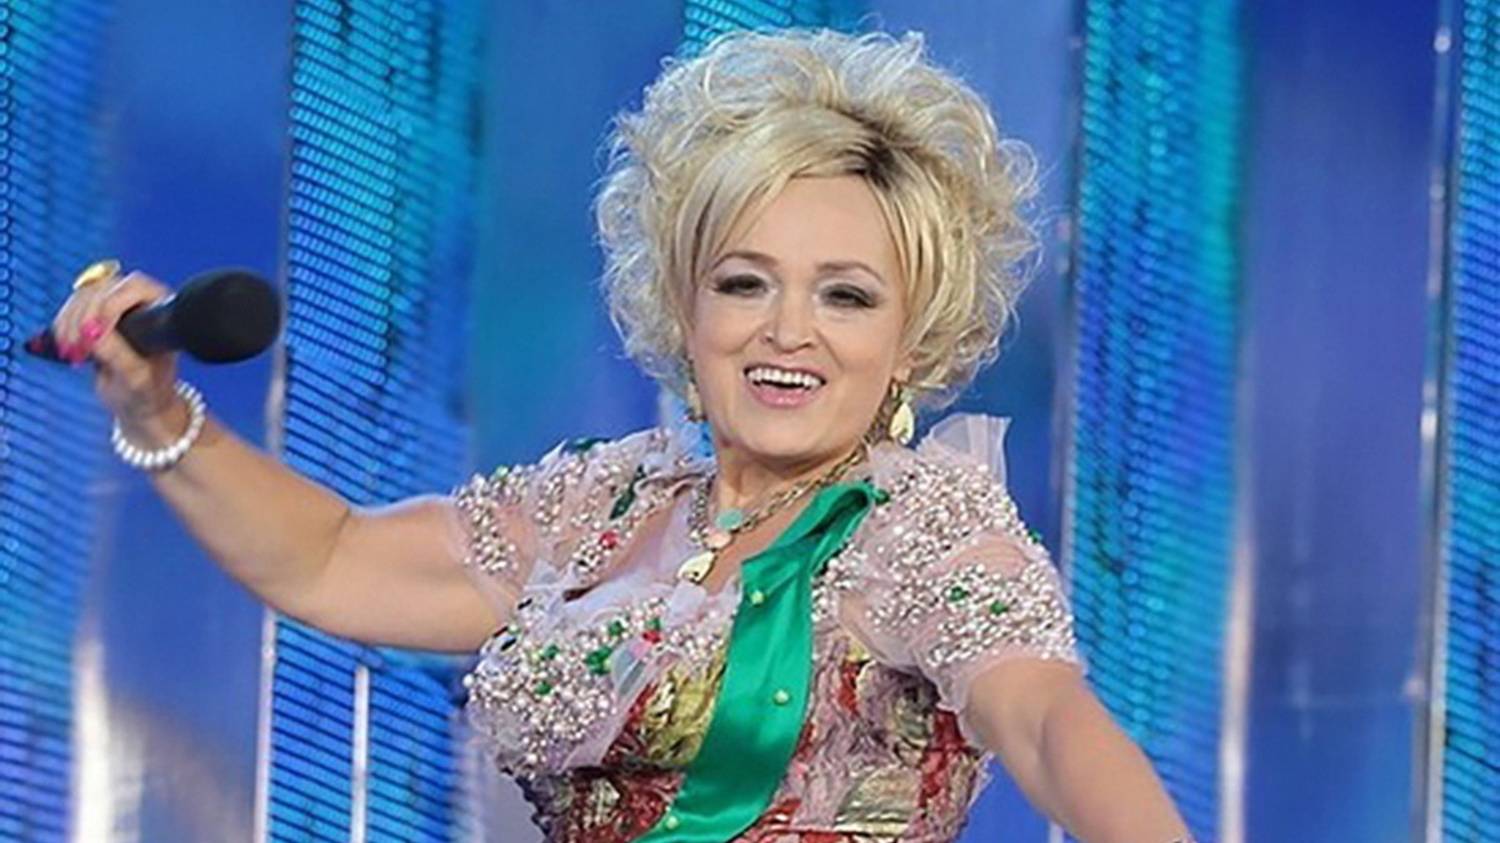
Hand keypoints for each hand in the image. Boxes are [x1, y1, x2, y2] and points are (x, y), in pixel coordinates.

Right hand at [50, 270, 180, 430]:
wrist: (140, 399)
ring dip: (69, 321)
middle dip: (84, 316)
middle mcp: (142, 301)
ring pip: (84, 294)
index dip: (110, 306)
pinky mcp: (96, 312)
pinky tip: (65, 344)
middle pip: (104, 288)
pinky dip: (63, 323)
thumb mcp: (136, 378)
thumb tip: (93, 335)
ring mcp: (117, 302)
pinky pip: (72, 305)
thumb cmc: (148, 390)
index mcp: (163, 311)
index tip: (95, 337)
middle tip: (78, 348)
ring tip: (72, 351)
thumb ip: (118, 356)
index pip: (135, 287)